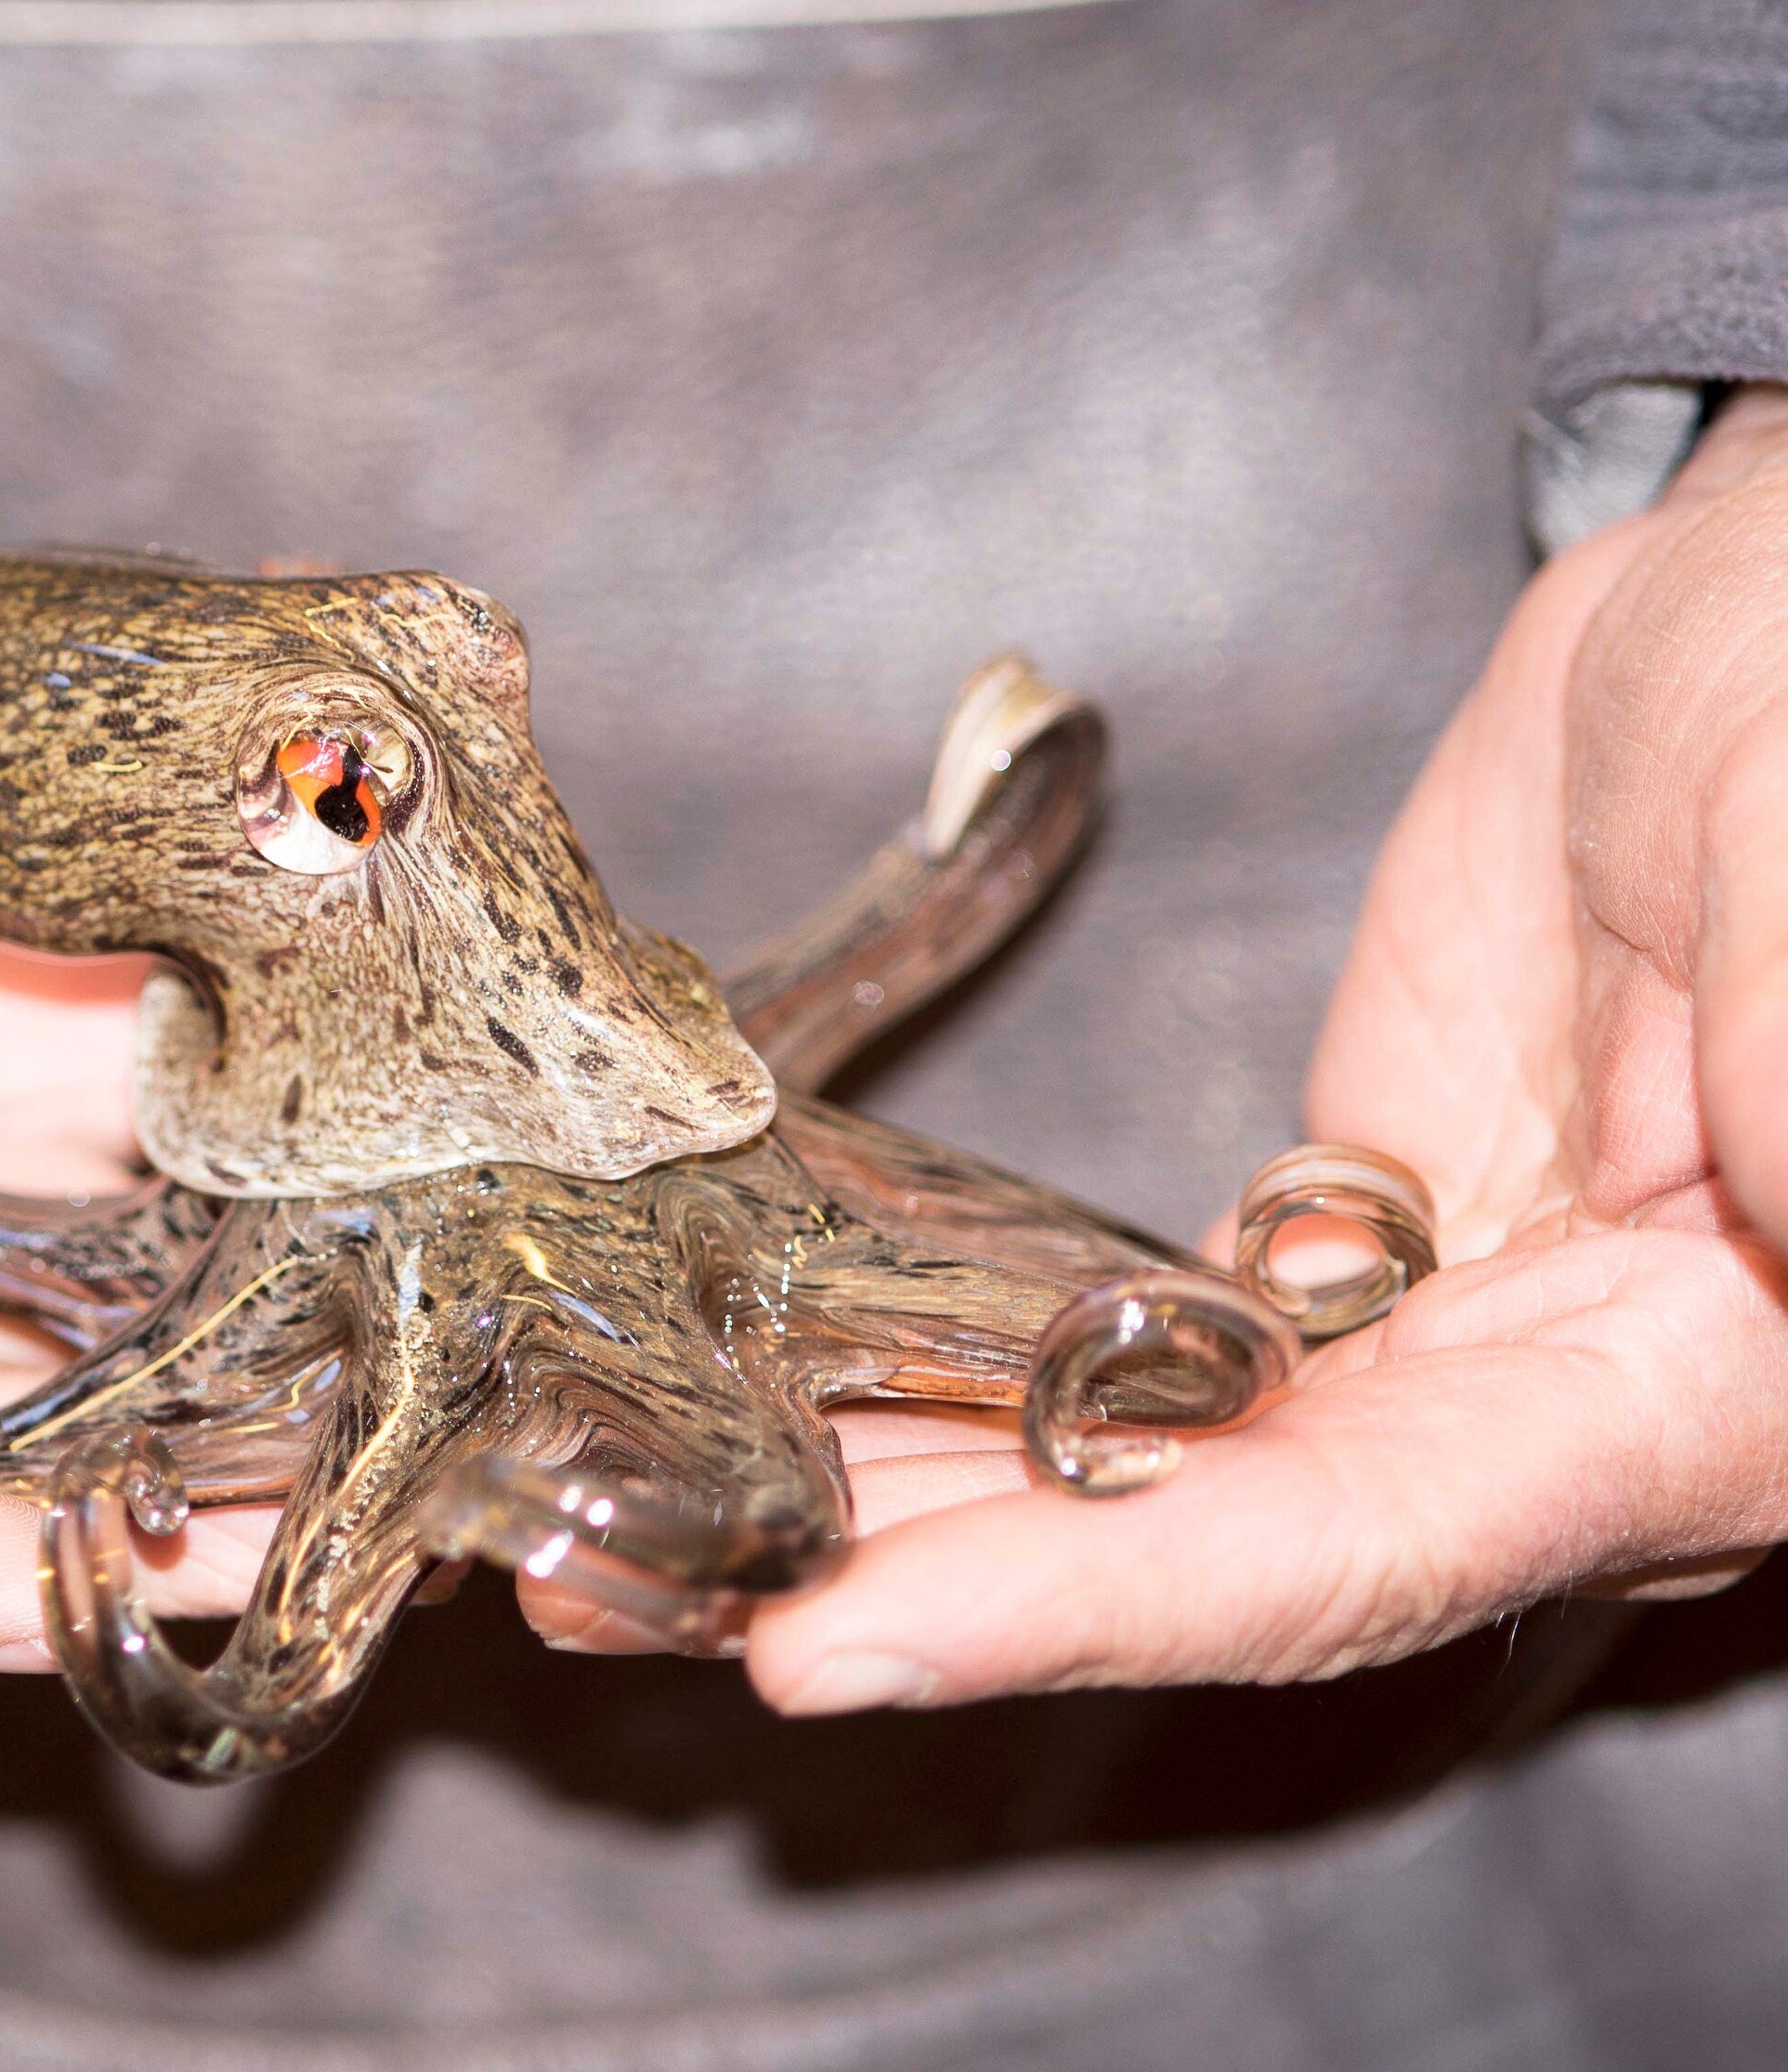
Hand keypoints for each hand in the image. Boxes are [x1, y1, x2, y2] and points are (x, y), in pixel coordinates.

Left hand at [747, 388, 1787, 1714]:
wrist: (1750, 636)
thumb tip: (1770, 1197)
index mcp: (1675, 1394)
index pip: (1353, 1549)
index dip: (1091, 1601)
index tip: (846, 1638)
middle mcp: (1518, 1421)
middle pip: (1173, 1553)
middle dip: (896, 1586)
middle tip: (624, 1595)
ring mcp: (1388, 1345)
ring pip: (1100, 1466)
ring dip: (861, 1499)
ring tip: (604, 1520)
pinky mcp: (1292, 1254)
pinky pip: (1088, 1345)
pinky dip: (918, 1369)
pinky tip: (747, 1368)